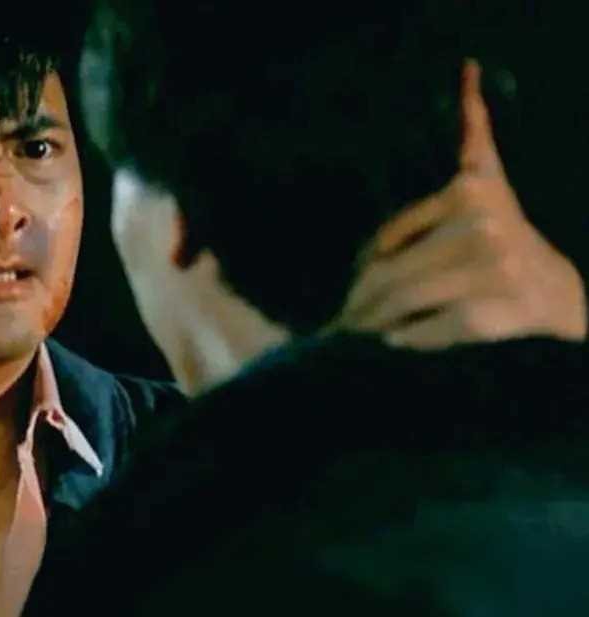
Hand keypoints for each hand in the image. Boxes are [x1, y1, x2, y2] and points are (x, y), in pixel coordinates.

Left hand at [336, 60, 585, 348]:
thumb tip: (468, 69)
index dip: (366, 261)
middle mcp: (479, 228)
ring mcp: (484, 273)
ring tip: (363, 327)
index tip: (354, 277)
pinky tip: (396, 337)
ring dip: (375, 319)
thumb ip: (473, 125)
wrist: (558, 288)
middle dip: (361, 298)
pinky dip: (407, 337)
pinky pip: (426, 329)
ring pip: (403, 300)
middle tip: (344, 316)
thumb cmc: (507, 234)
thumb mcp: (489, 173)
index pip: (390, 234)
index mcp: (469, 191)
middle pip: (391, 271)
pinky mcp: (486, 315)